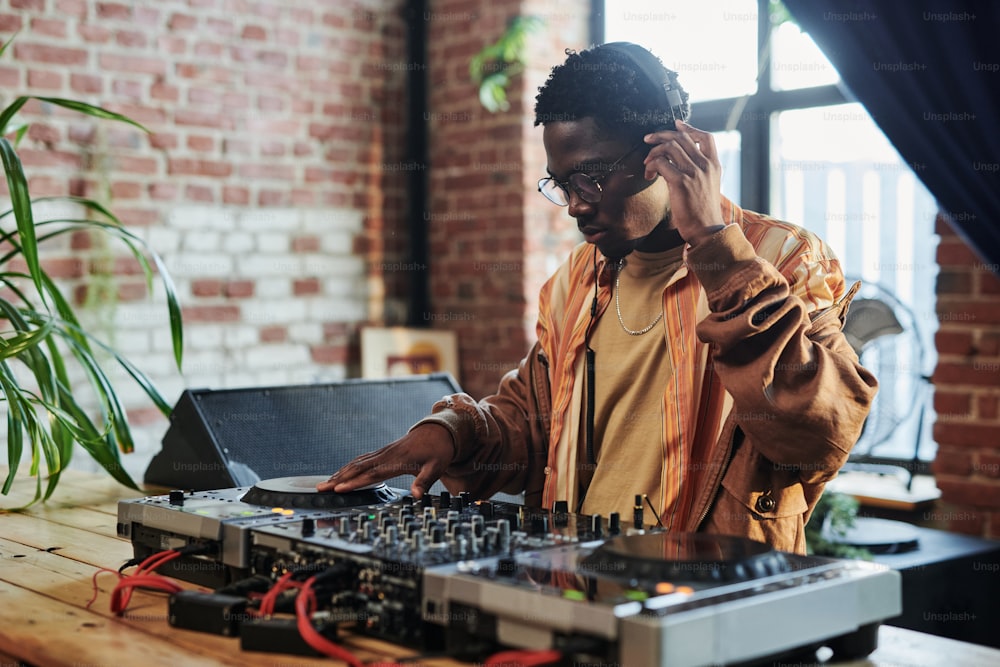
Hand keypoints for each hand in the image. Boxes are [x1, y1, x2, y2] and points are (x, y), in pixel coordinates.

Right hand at [316, 423, 454, 497]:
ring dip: (340, 472)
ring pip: (356, 463)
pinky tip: (341, 473)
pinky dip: (348, 467)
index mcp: (396, 460)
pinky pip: (361, 460)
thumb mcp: (436, 467)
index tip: (339, 488)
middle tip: (321, 488)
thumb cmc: (438, 449)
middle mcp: (386, 455)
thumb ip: (425, 481)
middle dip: (338, 478)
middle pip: (357, 468)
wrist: (439, 431)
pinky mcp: (383, 452)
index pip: (371, 474)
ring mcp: (383, 453)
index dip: (354, 482)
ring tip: (325, 483)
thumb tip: (417, 495)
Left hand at [643, 120, 725, 244]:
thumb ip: (696, 171)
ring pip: (670, 147)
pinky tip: (649, 174)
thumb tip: (674, 162)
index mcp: (714, 165)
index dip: (689, 128)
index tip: (675, 125)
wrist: (706, 231)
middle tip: (648, 139)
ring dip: (654, 152)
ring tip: (647, 163)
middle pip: (682, 138)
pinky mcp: (681, 182)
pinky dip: (651, 165)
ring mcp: (694, 173)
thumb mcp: (707, 187)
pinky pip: (661, 163)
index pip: (706, 137)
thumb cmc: (702, 212)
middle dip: (661, 135)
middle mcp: (706, 166)